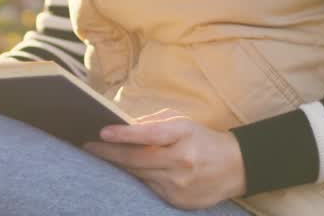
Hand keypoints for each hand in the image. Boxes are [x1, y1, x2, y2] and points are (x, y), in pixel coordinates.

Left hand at [82, 108, 245, 209]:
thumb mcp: (182, 122)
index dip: (123, 134)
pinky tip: (129, 170)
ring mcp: (179, 185)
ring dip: (120, 166)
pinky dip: (139, 178)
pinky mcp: (177, 201)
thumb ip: (152, 122)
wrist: (235, 167)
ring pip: (139, 175)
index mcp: (183, 136)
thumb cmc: (202, 138)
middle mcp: (181, 162)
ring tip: (102, 155)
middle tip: (88, 146)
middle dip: (110, 153)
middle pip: (137, 159)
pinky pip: (149, 188)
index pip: (148, 135)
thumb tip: (122, 125)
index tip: (101, 132)